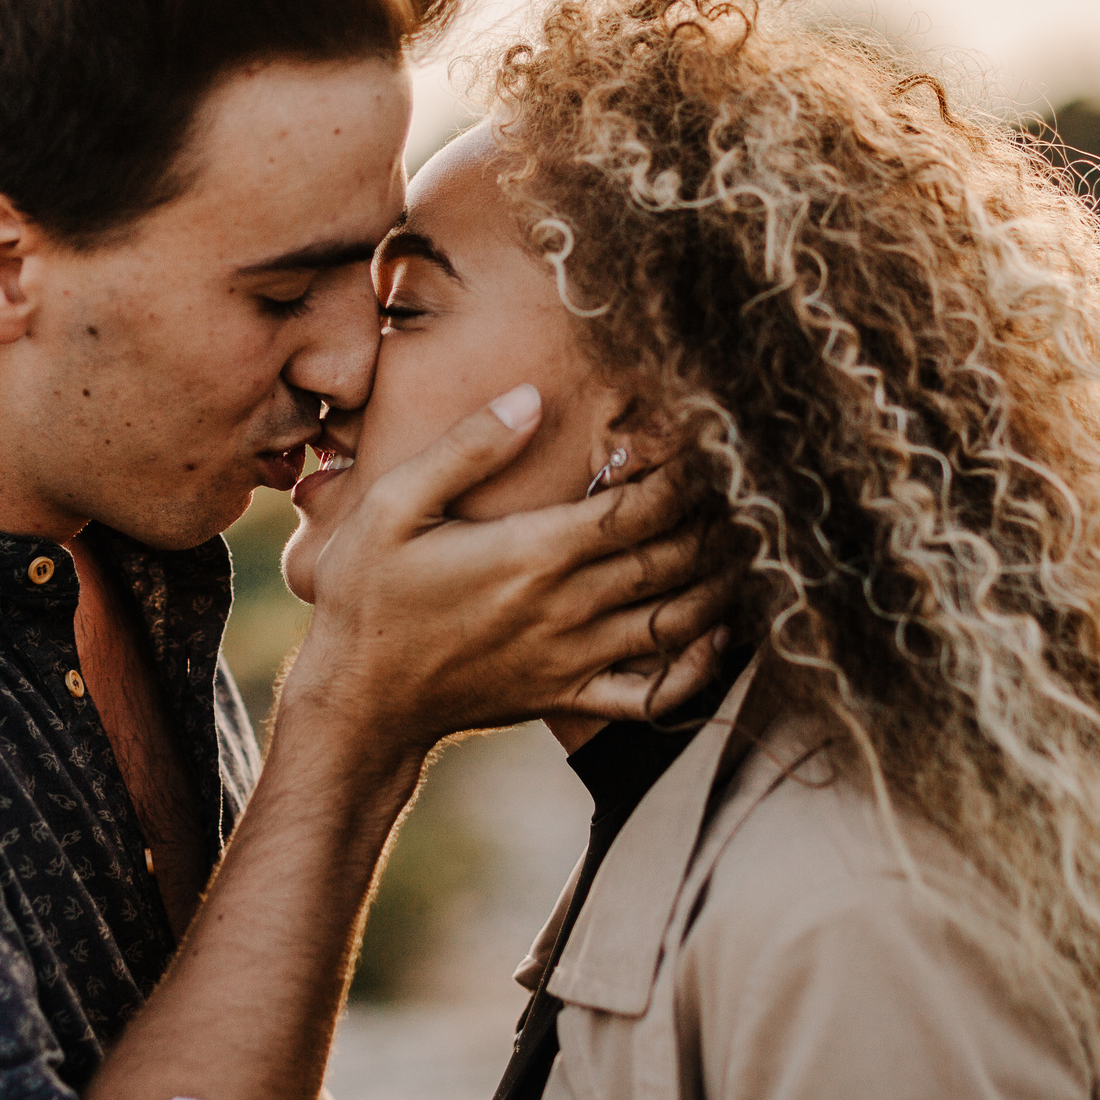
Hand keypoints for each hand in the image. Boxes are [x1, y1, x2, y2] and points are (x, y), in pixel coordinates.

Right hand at [288, 384, 729, 753]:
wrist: (357, 700)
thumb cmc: (366, 596)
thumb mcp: (393, 506)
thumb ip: (465, 450)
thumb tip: (530, 398)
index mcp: (533, 553)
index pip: (637, 509)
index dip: (680, 474)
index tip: (701, 442)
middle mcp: (566, 608)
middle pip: (669, 558)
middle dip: (711, 518)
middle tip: (740, 486)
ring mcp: (572, 658)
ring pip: (675, 621)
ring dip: (718, 581)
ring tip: (742, 544)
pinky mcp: (566, 696)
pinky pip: (652, 697)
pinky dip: (695, 669)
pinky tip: (714, 636)